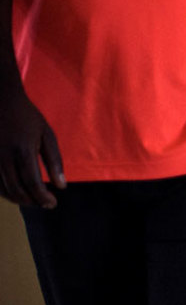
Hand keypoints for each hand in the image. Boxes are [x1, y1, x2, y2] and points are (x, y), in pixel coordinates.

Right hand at [0, 94, 64, 208]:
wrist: (0, 100)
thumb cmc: (27, 117)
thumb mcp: (47, 135)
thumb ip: (55, 161)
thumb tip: (62, 186)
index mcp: (23, 151)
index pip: (33, 184)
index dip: (43, 198)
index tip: (53, 204)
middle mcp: (3, 157)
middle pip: (17, 190)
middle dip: (32, 202)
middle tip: (45, 204)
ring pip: (3, 189)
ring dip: (19, 199)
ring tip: (33, 200)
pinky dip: (5, 192)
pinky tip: (17, 192)